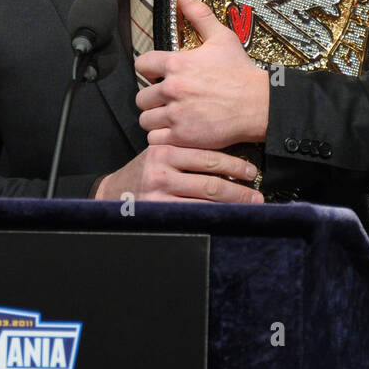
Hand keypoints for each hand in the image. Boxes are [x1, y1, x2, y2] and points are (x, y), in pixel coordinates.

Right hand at [94, 145, 263, 203]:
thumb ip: (185, 156)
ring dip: (232, 205)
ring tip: (248, 207)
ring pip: (205, 201)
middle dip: (239, 190)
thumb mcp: (159, 156)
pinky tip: (226, 217)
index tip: (251, 171)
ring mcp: (159, 195)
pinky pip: (193, 216)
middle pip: (211, 182)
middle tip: (256, 194)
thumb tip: (227, 163)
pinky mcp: (158, 212)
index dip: (235, 165)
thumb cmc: (141, 174)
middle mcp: (162, 171)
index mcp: (164, 151)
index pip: (208, 157)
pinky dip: (214, 217)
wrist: (112, 194)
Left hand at [134, 0, 269, 148]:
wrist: (259, 105)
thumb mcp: (221, 37)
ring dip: (156, 119)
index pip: (141, 65)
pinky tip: (175, 131)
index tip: (162, 75)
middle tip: (169, 100)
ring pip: (145, 120)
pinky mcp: (182, 136)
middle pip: (141, 97)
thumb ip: (198, 13)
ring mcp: (176, 114)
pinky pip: (155, 140)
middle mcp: (172, 88)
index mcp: (176, 63)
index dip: (150, 70)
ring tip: (171, 117)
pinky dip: (162, 138)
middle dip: (153, 99)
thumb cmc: (241, 72)